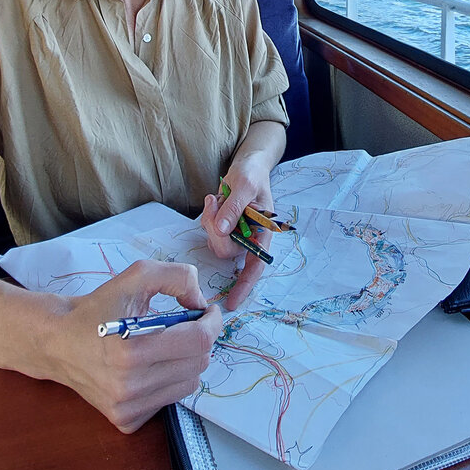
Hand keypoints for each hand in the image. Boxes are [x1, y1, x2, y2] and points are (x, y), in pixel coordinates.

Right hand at [42, 259, 221, 433]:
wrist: (57, 342)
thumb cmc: (97, 309)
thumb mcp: (134, 277)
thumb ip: (176, 277)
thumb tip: (201, 302)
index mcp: (131, 350)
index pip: (198, 341)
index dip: (212, 323)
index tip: (208, 312)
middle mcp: (129, 385)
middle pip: (199, 363)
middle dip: (200, 339)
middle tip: (187, 325)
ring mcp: (127, 407)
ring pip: (189, 384)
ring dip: (187, 361)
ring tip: (167, 346)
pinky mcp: (126, 421)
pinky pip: (170, 400)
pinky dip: (169, 381)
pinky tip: (150, 367)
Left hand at [200, 161, 274, 309]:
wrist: (246, 167)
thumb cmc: (253, 175)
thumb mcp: (246, 185)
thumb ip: (234, 207)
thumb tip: (222, 230)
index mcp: (262, 234)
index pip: (255, 266)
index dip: (244, 285)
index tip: (232, 302)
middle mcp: (248, 238)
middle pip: (226, 251)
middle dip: (216, 230)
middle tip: (216, 203)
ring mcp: (233, 234)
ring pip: (214, 241)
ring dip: (210, 220)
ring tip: (217, 198)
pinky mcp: (220, 228)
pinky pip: (207, 230)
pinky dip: (207, 216)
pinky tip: (214, 200)